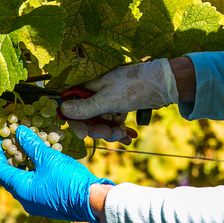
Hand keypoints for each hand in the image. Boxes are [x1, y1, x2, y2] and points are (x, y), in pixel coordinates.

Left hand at [0, 125, 113, 222]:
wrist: (92, 201)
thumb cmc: (68, 179)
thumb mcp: (49, 158)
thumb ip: (32, 144)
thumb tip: (18, 130)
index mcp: (21, 189)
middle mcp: (25, 199)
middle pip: (11, 176)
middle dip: (11, 158)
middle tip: (13, 142)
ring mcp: (37, 204)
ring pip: (24, 181)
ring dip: (24, 164)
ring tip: (29, 148)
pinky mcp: (49, 204)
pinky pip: (35, 186)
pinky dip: (35, 172)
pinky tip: (44, 161)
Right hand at [60, 59, 178, 141]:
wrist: (161, 84)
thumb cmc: (133, 87)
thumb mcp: (107, 99)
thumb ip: (86, 107)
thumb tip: (62, 109)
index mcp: (88, 87)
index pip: (72, 107)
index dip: (76, 122)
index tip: (84, 133)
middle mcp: (95, 94)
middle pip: (87, 119)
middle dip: (98, 130)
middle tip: (110, 133)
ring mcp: (107, 102)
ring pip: (100, 123)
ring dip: (111, 132)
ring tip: (123, 134)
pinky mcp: (118, 108)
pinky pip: (113, 123)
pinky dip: (119, 132)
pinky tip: (128, 138)